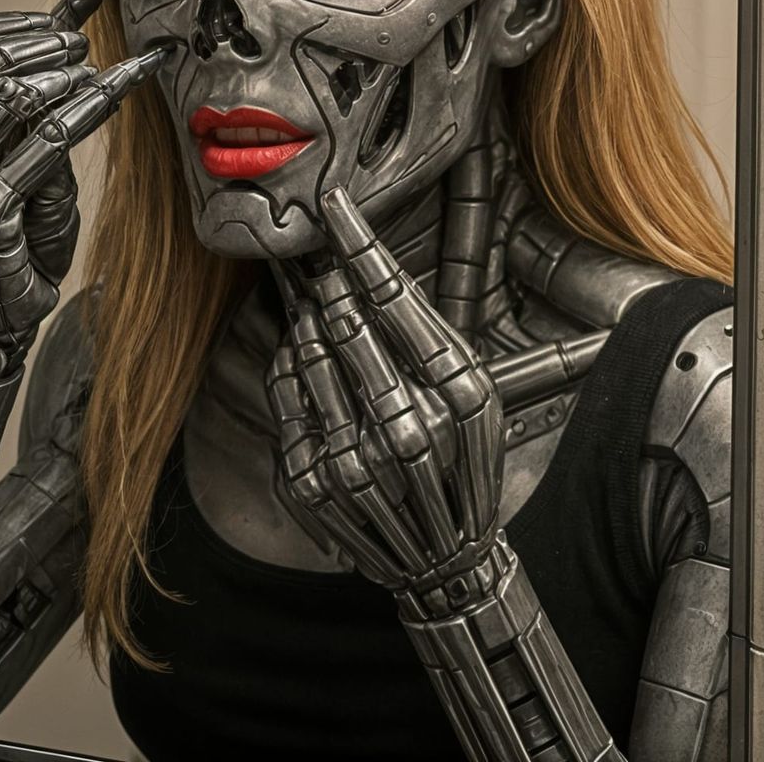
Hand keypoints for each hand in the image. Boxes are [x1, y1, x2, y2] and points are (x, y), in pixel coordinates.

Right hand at [0, 0, 164, 370]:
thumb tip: (71, 16)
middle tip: (86, 51)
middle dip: (47, 44)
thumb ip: (26, 88)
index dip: (21, 21)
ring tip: (101, 76)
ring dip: (70, 76)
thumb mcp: (8, 146)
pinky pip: (47, 140)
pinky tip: (114, 95)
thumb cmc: (5, 226)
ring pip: (15, 95)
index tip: (69, 21)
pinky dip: (89, 108)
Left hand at [266, 187, 505, 613]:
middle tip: (322, 261)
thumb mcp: (478, 397)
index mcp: (457, 396)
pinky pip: (285, 396)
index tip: (335, 204)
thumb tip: (380, 272)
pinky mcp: (313, 483)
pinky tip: (303, 347)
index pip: (397, 298)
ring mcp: (354, 459)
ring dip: (308, 315)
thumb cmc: (463, 460)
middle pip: (347, 319)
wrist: (441, 558)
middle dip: (330, 280)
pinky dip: (290, 361)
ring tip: (318, 304)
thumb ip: (434, 336)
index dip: (360, 245)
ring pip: (310, 352)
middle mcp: (405, 428)